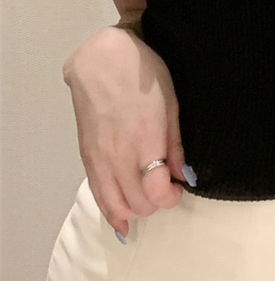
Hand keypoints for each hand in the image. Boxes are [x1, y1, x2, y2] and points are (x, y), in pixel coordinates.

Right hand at [62, 26, 188, 239]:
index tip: (180, 187)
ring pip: (114, 205)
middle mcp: (118, 155)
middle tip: (168, 187)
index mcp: (144, 140)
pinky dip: (111, 211)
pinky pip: (97, 194)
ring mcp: (98, 159)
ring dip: (136, 210)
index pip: (155, 191)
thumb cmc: (143, 75)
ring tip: (150, 198)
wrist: (101, 59)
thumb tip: (183, 175)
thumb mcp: (171, 103)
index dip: (171, 197)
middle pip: (137, 204)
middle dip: (157, 203)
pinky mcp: (86, 157)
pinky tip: (123, 221)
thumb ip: (175, 143)